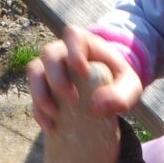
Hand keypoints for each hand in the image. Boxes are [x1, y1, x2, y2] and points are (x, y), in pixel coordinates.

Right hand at [26, 25, 142, 130]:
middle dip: (57, 77)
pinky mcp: (43, 86)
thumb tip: (95, 106)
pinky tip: (51, 127)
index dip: (74, 52)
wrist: (109, 88)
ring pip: (34, 71)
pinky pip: (33, 94)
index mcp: (84, 42)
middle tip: (72, 98)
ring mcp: (49, 67)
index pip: (73, 35)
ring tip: (55, 114)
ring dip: (40, 94)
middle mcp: (62, 51)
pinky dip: (39, 111)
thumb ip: (121, 95)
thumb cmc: (120, 81)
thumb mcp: (130, 87)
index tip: (84, 73)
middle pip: (49, 54)